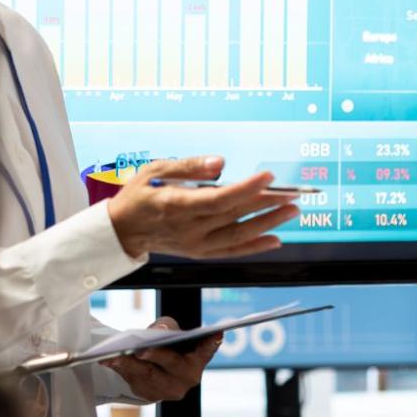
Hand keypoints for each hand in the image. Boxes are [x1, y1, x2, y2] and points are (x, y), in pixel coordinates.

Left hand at [97, 320, 220, 402]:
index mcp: (198, 360)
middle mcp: (188, 378)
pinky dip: (120, 369)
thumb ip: (167, 326)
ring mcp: (169, 390)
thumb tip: (160, 329)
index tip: (217, 332)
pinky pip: (133, 381)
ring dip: (129, 363)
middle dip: (155, 356)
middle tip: (140, 350)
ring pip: (147, 375)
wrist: (155, 365)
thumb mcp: (169, 329)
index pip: (207, 350)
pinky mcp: (149, 395)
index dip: (212, 343)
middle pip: (171, 364)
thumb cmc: (167, 343)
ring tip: (114, 355)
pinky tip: (107, 361)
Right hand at [105, 156, 297, 259]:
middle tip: (293, 193)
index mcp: (177, 204)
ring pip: (238, 235)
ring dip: (268, 223)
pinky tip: (275, 238)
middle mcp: (189, 228)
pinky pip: (232, 251)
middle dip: (266, 203)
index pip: (219, 198)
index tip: (269, 177)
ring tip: (291, 211)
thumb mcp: (155, 170)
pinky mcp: (200, 252)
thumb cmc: (140, 195)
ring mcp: (196, 243)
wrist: (123, 230)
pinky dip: (255, 246)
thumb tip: (219, 163)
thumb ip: (189, 166)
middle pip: (235, 215)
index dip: (246, 189)